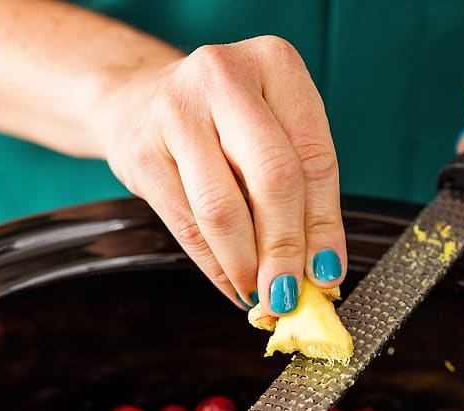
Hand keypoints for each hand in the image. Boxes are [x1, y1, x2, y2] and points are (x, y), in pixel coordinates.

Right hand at [100, 36, 346, 312]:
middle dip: (285, 248)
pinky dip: (215, 266)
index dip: (325, 224)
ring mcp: (176, 111)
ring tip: (260, 293)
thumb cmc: (221, 122)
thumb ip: (301, 192)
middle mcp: (224, 76)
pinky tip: (232, 283)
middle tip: (290, 293)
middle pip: (272, 178)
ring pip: (223, 209)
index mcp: (274, 64)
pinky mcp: (141, 151)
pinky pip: (186, 224)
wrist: (137, 101)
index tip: (327, 272)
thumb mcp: (271, 134)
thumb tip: (321, 270)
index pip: (313, 156)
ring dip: (247, 265)